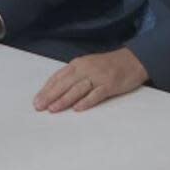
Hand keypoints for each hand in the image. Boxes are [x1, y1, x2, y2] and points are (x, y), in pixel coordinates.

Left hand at [34, 47, 148, 112]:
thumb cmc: (108, 65)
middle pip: (65, 83)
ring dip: (64, 99)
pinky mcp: (110, 84)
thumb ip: (74, 76)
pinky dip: (86, 101)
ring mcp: (99, 76)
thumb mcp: (88, 65)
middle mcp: (86, 69)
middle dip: (50, 95)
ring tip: (53, 109)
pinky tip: (77, 108)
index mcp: (78, 64)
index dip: (46, 89)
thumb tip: (56, 91)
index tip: (36, 100)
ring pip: (78, 89)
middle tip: (39, 107)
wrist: (133, 60)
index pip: (58, 77)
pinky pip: (97, 94)